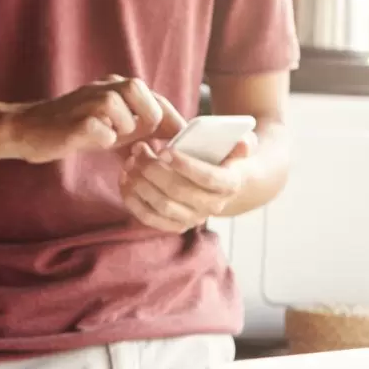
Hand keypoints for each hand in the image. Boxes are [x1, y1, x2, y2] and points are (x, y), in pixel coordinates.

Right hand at [11, 75, 184, 162]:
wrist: (26, 130)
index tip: (177, 140)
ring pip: (122, 109)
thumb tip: (176, 133)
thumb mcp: (113, 124)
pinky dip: (103, 140)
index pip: (155, 97)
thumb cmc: (73, 129)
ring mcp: (86, 102)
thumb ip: (142, 125)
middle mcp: (102, 87)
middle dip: (147, 119)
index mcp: (115, 86)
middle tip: (138, 139)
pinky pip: (101, 131)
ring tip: (111, 138)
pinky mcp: (73, 122)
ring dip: (123, 129)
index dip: (171, 119)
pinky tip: (94, 142)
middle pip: (140, 91)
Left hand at [121, 136, 254, 231]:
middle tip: (139, 149)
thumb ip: (242, 144)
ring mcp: (193, 219)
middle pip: (178, 191)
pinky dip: (132, 199)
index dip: (185, 165)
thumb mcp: (236, 148)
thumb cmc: (223, 158)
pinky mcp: (174, 225)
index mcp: (229, 184)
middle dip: (154, 169)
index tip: (164, 150)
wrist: (222, 184)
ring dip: (140, 182)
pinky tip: (124, 179)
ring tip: (130, 161)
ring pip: (161, 205)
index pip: (208, 177)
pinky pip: (148, 217)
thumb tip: (244, 142)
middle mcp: (212, 206)